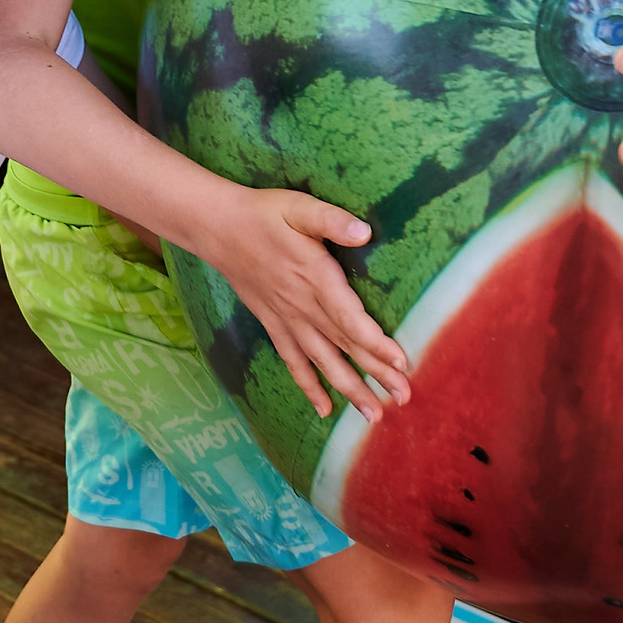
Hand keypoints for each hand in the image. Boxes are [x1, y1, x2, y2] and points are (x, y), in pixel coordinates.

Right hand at [172, 186, 410, 421]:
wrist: (218, 229)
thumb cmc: (264, 215)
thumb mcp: (298, 208)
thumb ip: (331, 220)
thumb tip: (365, 232)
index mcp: (315, 277)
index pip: (350, 318)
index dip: (376, 343)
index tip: (401, 363)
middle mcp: (303, 306)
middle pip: (345, 346)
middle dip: (376, 374)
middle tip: (403, 397)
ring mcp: (287, 320)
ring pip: (322, 362)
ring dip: (349, 389)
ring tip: (373, 415)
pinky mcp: (274, 324)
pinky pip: (292, 362)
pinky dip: (308, 386)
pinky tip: (324, 410)